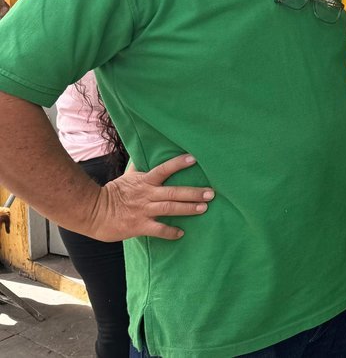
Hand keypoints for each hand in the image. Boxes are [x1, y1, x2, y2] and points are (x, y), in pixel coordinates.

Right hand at [84, 154, 214, 241]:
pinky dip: (170, 232)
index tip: (194, 159)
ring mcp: (143, 211)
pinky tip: (181, 233)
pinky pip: (158, 229)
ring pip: (170, 208)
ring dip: (188, 208)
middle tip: (211, 193)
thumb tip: (145, 152)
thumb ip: (140, 167)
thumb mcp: (127, 177)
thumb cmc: (113, 193)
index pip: (164, 169)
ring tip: (204, 208)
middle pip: (174, 192)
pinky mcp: (139, 226)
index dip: (178, 163)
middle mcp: (147, 194)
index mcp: (144, 181)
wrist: (93, 212)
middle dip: (194, 192)